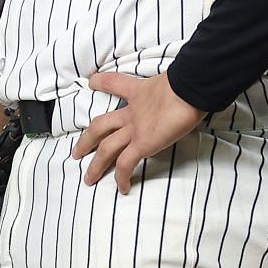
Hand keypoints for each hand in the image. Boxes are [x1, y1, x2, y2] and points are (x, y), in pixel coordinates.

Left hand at [72, 71, 204, 193]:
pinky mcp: (142, 144)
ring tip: (89, 179)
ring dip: (96, 165)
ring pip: (106, 149)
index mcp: (139, 91)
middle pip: (101, 126)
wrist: (189, 87)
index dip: (101, 83)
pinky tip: (122, 188)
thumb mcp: (176, 79)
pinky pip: (126, 164)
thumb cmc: (189, 80)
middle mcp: (132, 112)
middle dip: (87, 140)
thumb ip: (174, 85)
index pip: (114, 83)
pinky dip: (122, 178)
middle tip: (77, 152)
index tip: (91, 82)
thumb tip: (189, 87)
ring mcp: (135, 129)